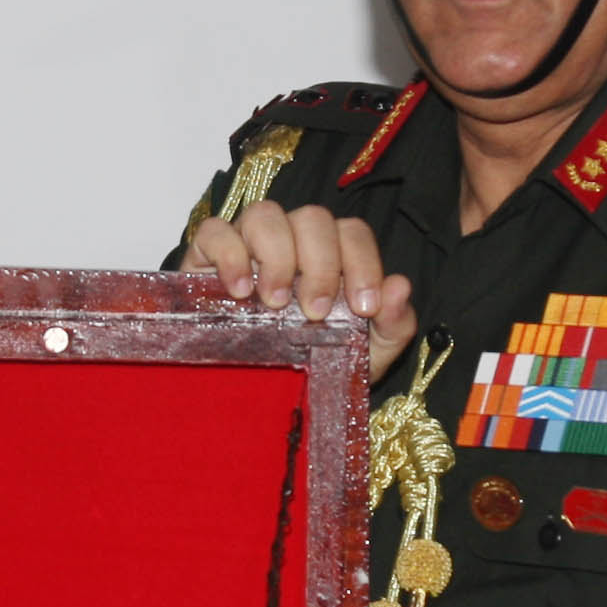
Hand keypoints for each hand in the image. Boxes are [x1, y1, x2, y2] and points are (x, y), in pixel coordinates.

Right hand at [188, 200, 417, 382]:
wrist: (255, 391)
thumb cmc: (314, 362)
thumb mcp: (365, 354)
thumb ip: (392, 324)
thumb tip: (399, 287)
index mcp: (332, 254)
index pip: (352, 233)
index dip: (362, 263)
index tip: (362, 307)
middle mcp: (292, 240)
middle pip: (312, 218)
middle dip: (320, 264)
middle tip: (316, 310)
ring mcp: (247, 243)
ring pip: (265, 214)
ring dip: (276, 256)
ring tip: (276, 302)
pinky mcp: (206, 255)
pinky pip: (215, 232)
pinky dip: (229, 255)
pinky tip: (240, 292)